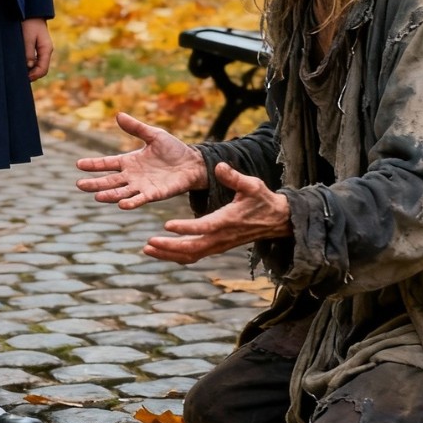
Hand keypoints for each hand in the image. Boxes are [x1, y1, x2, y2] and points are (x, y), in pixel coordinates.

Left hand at [22, 18, 52, 80]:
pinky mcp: (37, 47)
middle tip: (20, 78)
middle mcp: (46, 50)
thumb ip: (28, 52)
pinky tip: (22, 65)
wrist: (31, 11)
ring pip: (39, 65)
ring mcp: (42, 49)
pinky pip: (36, 60)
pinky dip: (30, 65)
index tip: (24, 78)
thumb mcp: (27, 37)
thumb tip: (29, 66)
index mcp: (46, 49)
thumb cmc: (29, 22)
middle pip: (42, 69)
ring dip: (30, 70)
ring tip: (20, 73)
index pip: (43, 69)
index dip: (34, 76)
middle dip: (32, 75)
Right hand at [76, 111, 206, 209]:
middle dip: (95, 184)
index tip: (78, 164)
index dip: (93, 164)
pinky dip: (131, 203)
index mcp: (129, 161)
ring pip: (121, 192)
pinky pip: (140, 200)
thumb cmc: (173, 149)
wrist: (192, 163)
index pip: (107, 163)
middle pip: (109, 181)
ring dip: (109, 195)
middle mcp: (132, 176)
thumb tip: (118, 114)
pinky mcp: (154, 195)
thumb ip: (136, 128)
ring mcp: (141, 186)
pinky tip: (122, 204)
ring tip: (97, 196)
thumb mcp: (154, 135)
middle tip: (79, 185)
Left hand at [143, 161, 291, 263]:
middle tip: (148, 243)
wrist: (275, 220)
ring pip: (190, 255)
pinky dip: (176, 255)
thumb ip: (234, 177)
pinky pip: (194, 255)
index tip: (167, 225)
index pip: (204, 228)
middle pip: (192, 248)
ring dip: (168, 254)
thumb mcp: (252, 185)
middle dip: (169, 247)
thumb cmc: (262, 200)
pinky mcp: (216, 247)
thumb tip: (218, 166)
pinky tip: (161, 251)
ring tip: (147, 249)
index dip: (185, 228)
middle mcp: (221, 237)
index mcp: (227, 220)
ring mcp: (218, 245)